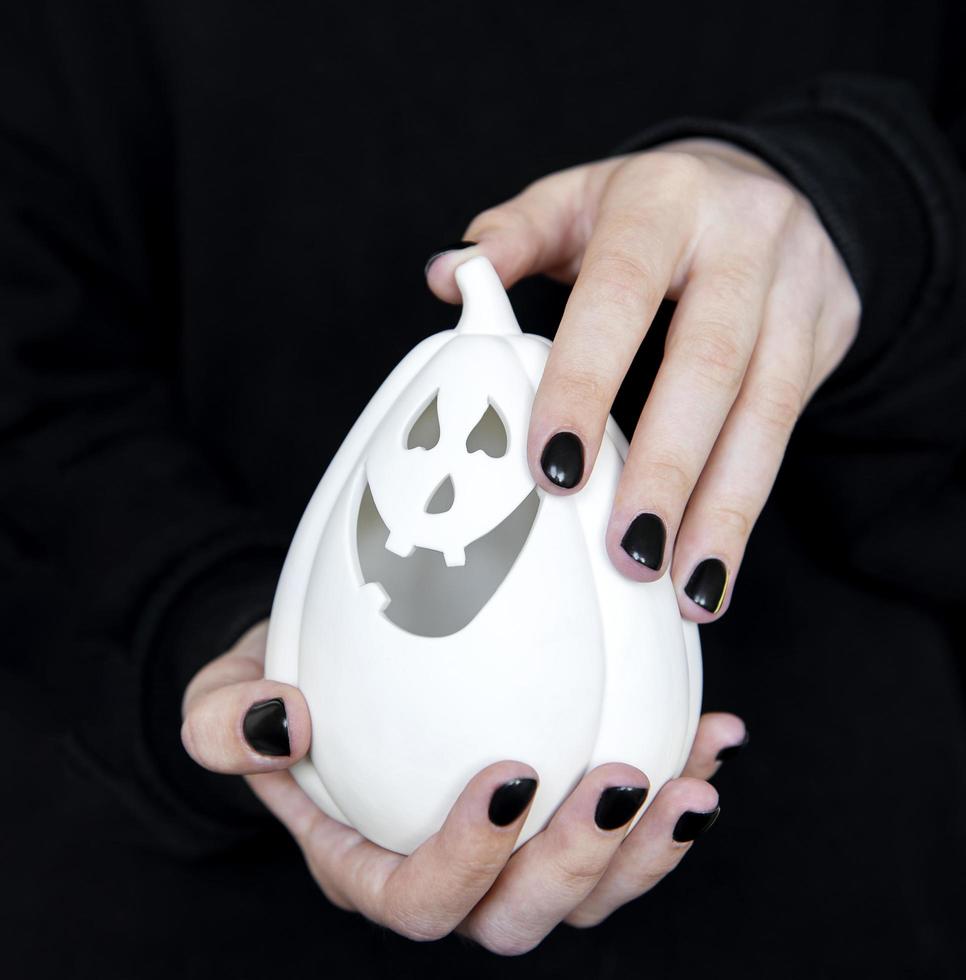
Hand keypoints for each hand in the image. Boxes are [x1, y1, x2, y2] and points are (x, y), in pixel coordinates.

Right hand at [182, 621, 746, 953]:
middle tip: (628, 782)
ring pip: (590, 890)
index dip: (468, 860)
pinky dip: (677, 782)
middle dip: (582, 864)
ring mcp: (510, 852)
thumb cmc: (285, 687)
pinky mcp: (557, 814)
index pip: (417, 898)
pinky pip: (627, 827)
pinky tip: (714, 730)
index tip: (510, 777)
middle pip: (520, 913)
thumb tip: (281, 720)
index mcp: (366, 864)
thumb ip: (227, 722)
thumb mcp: (228, 696)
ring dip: (651, 844)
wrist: (338, 668)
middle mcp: (447, 875)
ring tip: (696, 776)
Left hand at [426, 139, 859, 620]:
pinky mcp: (829, 333)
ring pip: (768, 410)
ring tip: (683, 591)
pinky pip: (790, 431)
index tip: (552, 468)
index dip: (586, 381)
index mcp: (663, 201)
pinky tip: (713, 572)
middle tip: (625, 552)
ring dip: (722, 510)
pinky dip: (746, 509)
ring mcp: (798, 287)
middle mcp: (744, 238)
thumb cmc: (653, 209)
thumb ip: (516, 236)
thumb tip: (448, 276)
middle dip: (666, 466)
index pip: (620, 294)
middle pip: (709, 363)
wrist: (773, 187)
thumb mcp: (580, 199)